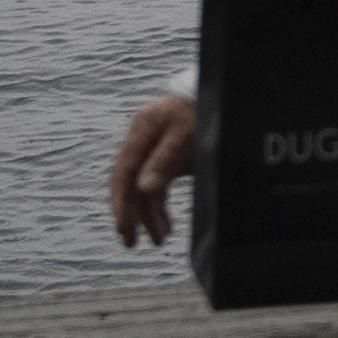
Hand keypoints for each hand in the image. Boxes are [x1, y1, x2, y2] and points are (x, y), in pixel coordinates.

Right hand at [108, 92, 195, 251]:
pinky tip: (165, 226)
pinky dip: (159, 207)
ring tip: (158, 240)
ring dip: (148, 216)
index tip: (124, 226)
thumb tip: (144, 189)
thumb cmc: (201, 110)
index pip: (124, 172)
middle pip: (129, 183)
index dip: (121, 201)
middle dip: (130, 215)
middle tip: (131, 243)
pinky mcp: (165, 160)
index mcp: (141, 130)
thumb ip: (165, 160)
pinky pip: (156, 188)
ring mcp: (152, 151)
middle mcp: (142, 142)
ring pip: (143, 189)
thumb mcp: (186, 133)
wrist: (216, 94)